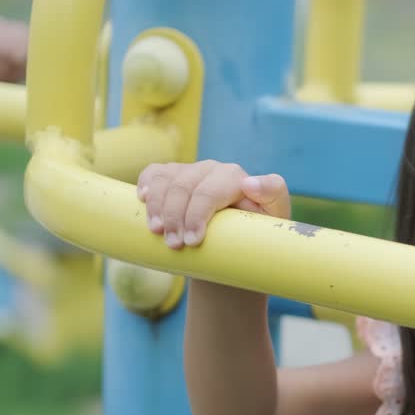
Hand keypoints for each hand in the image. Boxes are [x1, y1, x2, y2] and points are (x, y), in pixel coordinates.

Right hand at [137, 161, 290, 249]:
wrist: (233, 244)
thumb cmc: (256, 232)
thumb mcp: (273, 218)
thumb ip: (273, 194)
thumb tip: (249, 183)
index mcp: (234, 177)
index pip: (210, 192)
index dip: (197, 215)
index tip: (193, 242)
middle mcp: (211, 169)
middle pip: (184, 188)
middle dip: (175, 218)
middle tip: (174, 245)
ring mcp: (190, 170)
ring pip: (164, 181)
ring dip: (157, 208)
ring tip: (158, 233)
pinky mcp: (172, 176)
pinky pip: (153, 173)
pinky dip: (145, 185)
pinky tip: (142, 200)